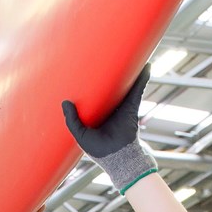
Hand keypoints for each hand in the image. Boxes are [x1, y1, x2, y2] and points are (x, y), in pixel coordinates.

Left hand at [61, 65, 158, 194]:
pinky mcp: (131, 108)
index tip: (83, 66)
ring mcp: (121, 106)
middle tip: (104, 52)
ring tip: (128, 52)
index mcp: (96, 113)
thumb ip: (71, 120)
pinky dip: (142, 78)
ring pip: (124, 83)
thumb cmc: (99, 151)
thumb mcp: (80, 135)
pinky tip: (147, 66)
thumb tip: (65, 102)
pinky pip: (137, 90)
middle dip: (109, 70)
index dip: (89, 81)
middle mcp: (109, 107)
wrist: (119, 159)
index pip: (92, 93)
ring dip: (128, 70)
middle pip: (109, 83)